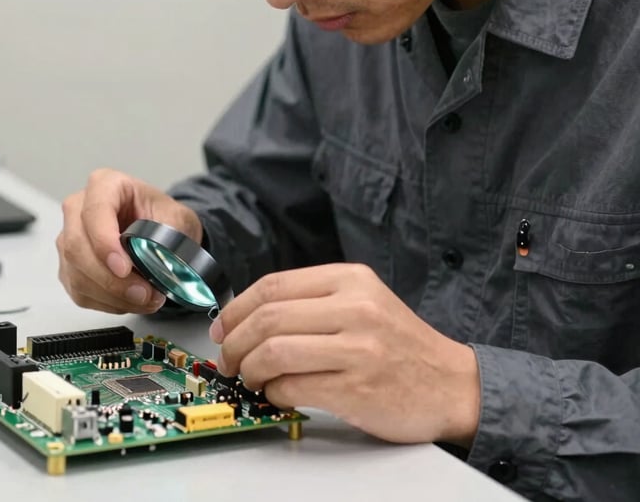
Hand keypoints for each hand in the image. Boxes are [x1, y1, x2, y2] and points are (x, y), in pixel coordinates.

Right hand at [57, 168, 202, 314]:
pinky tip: (130, 300)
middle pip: (77, 247)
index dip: (104, 242)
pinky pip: (80, 292)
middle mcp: (80, 209)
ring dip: (112, 295)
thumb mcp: (176, 218)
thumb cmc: (161, 217)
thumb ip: (169, 236)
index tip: (124, 268)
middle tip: (141, 292)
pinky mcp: (70, 268)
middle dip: (110, 278)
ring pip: (76, 274)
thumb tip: (160, 259)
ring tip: (144, 298)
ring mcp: (70, 239)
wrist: (160, 231)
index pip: (94, 211)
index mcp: (105, 185)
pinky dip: (107, 303)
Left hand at [210, 263, 479, 446]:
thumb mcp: (363, 301)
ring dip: (250, 370)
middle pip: (268, 317)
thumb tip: (247, 317)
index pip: (274, 285)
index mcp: (350, 279)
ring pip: (275, 351)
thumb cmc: (398, 344)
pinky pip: (294, 387)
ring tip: (251, 379)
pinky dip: (274, 393)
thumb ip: (313, 301)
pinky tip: (278, 394)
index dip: (237, 308)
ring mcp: (358, 348)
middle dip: (235, 342)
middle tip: (228, 359)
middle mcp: (355, 307)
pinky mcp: (358, 389)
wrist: (452, 384)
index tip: (222, 327)